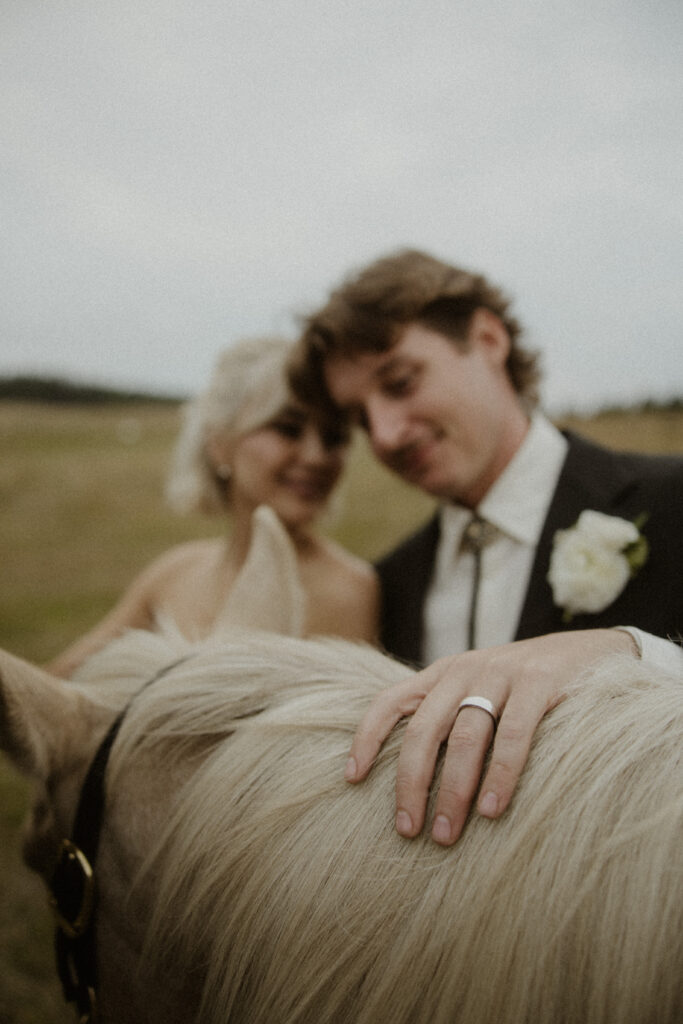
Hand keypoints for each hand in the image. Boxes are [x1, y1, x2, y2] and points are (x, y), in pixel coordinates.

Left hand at [345, 629, 637, 844]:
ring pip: (465, 736)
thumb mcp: (481, 692)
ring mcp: (502, 673)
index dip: (367, 738)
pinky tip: (492, 809)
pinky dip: (501, 773)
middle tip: (409, 830)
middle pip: (423, 729)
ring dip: (453, 789)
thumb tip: (415, 782)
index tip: (352, 779)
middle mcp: (465, 669)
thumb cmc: (529, 688)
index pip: (390, 701)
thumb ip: (451, 719)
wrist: (593, 651)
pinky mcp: (539, 681)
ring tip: (448, 834)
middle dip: (411, 783)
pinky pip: (514, 733)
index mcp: (444, 674)